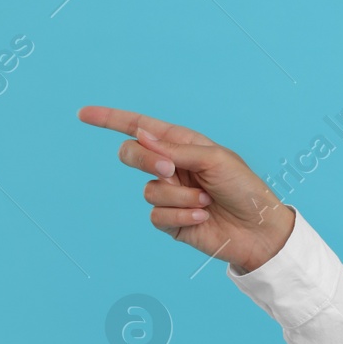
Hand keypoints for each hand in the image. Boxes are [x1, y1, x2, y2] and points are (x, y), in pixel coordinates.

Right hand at [77, 105, 295, 271]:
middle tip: (169, 169)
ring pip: (149, 190)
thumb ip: (174, 149)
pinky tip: (203, 216)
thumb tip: (140, 135)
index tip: (83, 114)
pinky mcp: (170, 221)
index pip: (139, 127)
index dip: (109, 120)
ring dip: (180, 196)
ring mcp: (169, 194)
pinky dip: (181, 214)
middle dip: (145, 161)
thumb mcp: (213, 159)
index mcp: (181, 143)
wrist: (259, 229)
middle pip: (132, 155)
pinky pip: (157, 215)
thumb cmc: (244, 188)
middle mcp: (171, 166)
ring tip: (207, 201)